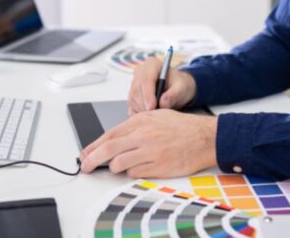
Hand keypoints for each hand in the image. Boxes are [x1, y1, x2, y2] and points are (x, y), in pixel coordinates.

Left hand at [78, 110, 217, 177]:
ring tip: (119, 166)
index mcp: (140, 121)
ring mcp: (150, 152)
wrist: (204, 138)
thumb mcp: (155, 116)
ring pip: (119, 164)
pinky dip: (132, 172)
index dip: (93, 146)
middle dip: (92, 160)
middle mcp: (143, 135)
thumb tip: (114, 138)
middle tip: (85, 167)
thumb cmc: (181, 127)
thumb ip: (134, 125)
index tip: (85, 154)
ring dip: (115, 167)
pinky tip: (138, 168)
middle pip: (108, 150)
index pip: (109, 135)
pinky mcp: (158, 167)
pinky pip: (134, 173)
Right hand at [128, 58, 196, 115]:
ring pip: (133, 100)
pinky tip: (152, 116)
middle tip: (157, 116)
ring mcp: (133, 84)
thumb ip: (174, 94)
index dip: (148, 94)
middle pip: (137, 91)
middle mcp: (140, 72)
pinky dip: (141, 115)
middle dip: (146, 105)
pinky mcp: (132, 96)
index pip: (146, 79)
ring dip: (144, 110)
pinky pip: (132, 108)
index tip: (152, 107)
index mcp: (151, 64)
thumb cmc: (180, 85)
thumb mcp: (182, 88)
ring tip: (158, 114)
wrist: (177, 89)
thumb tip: (163, 103)